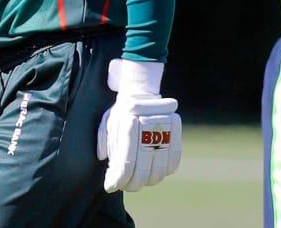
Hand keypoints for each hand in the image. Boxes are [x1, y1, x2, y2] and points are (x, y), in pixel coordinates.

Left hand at [96, 59, 182, 192]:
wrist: (142, 94)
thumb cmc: (121, 112)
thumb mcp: (106, 124)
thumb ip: (104, 145)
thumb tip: (109, 167)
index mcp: (130, 126)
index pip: (126, 164)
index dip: (119, 180)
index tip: (111, 186)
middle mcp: (149, 129)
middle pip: (142, 172)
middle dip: (131, 185)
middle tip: (125, 186)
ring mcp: (165, 132)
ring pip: (159, 172)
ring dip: (147, 181)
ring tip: (138, 180)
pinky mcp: (176, 135)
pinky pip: (173, 164)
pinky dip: (163, 172)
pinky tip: (153, 171)